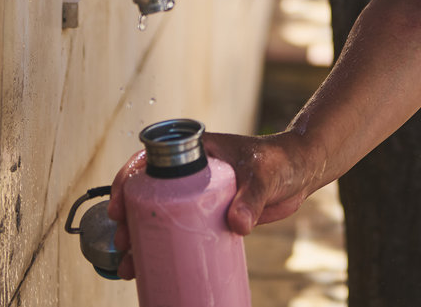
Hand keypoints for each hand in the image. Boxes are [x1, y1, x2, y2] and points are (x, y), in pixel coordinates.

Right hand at [106, 131, 322, 277]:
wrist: (301, 172)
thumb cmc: (281, 161)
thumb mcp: (264, 175)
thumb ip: (251, 197)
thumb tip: (238, 225)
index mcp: (195, 152)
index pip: (150, 160)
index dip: (128, 180)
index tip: (119, 205)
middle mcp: (190, 173)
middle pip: (148, 194)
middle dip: (130, 220)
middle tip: (123, 243)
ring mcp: (198, 196)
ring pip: (160, 217)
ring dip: (141, 240)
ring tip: (129, 266)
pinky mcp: (210, 217)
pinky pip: (180, 232)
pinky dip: (164, 248)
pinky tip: (152, 268)